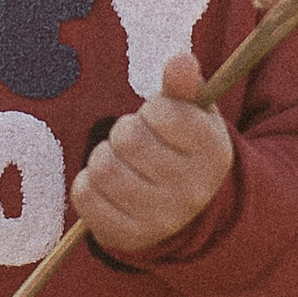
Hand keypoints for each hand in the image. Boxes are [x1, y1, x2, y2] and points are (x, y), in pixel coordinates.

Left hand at [71, 53, 233, 257]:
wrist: (190, 212)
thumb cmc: (184, 148)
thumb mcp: (194, 113)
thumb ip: (185, 84)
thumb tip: (180, 60)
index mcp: (212, 152)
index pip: (166, 114)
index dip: (153, 109)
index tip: (159, 119)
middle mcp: (192, 189)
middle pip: (129, 140)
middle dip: (124, 132)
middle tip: (135, 141)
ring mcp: (161, 218)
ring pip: (104, 169)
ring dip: (103, 156)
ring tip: (120, 161)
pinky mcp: (129, 236)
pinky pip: (85, 197)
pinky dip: (87, 184)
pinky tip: (106, 184)